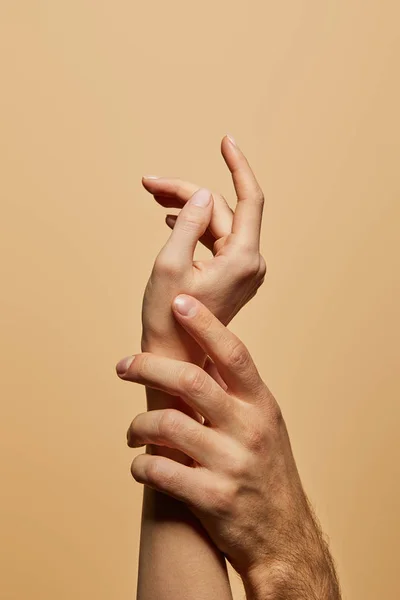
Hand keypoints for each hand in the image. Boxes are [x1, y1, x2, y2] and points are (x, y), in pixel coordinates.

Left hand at [116, 296, 340, 599]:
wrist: (283, 535)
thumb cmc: (265, 470)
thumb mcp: (263, 424)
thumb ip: (234, 391)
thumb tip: (201, 351)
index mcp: (260, 404)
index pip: (233, 353)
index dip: (205, 324)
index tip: (178, 302)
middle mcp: (249, 428)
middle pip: (190, 381)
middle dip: (148, 366)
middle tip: (123, 365)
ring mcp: (231, 463)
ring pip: (167, 426)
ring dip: (138, 426)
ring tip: (132, 433)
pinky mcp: (213, 497)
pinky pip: (160, 472)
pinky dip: (141, 467)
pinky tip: (141, 467)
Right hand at [140, 135, 265, 363]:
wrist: (176, 357)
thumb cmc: (168, 317)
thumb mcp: (170, 263)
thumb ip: (188, 223)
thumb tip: (202, 195)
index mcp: (242, 258)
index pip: (249, 198)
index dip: (238, 165)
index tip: (225, 140)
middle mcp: (250, 262)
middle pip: (221, 210)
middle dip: (185, 193)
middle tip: (149, 184)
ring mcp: (242, 270)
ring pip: (216, 223)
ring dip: (186, 208)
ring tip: (154, 196)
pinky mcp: (232, 275)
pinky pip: (215, 240)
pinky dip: (193, 227)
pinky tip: (171, 220)